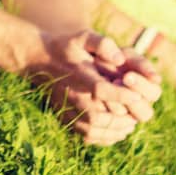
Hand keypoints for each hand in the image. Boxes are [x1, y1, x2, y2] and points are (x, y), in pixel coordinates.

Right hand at [38, 30, 162, 145]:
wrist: (37, 58)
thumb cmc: (65, 46)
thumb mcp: (82, 37)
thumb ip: (102, 44)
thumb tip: (120, 59)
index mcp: (78, 74)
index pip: (100, 89)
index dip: (121, 95)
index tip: (137, 95)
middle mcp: (72, 95)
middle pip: (100, 116)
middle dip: (123, 116)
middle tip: (138, 110)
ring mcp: (67, 109)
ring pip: (94, 129)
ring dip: (116, 129)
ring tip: (131, 122)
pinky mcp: (66, 118)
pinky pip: (87, 135)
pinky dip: (105, 137)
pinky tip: (117, 130)